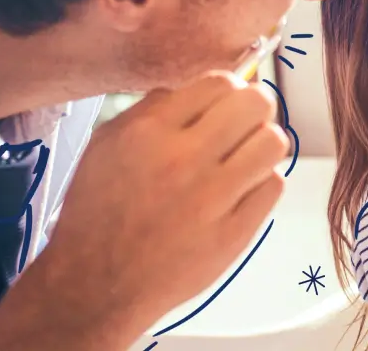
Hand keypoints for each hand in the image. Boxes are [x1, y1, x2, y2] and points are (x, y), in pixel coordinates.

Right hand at [0, 72, 288, 350]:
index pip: (219, 82)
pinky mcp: (233, 233)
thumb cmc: (98, 215)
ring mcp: (212, 199)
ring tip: (244, 157)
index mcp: (149, 132)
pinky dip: (261, 183)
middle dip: (254, 108)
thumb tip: (193, 88)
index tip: (226, 101)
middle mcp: (183, 160)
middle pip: (255, 104)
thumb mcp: (105, 146)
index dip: (228, 88)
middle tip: (244, 123)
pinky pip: (273, 186)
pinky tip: (240, 191)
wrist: (95, 285)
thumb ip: (150, 110)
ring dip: (262, 145)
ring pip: (273, 143)